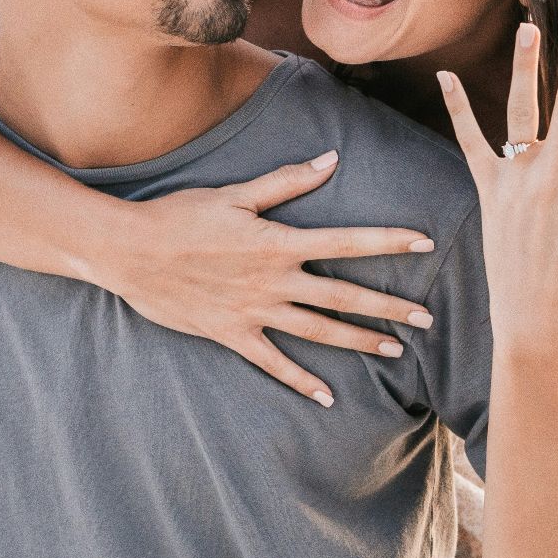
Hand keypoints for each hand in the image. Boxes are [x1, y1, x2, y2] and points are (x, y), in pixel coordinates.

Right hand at [90, 151, 437, 405]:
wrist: (129, 252)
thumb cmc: (178, 215)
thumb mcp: (233, 194)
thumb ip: (285, 182)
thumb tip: (331, 161)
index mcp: (278, 242)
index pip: (346, 241)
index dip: (389, 241)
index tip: (426, 243)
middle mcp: (273, 281)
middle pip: (343, 296)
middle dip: (389, 307)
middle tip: (428, 319)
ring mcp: (253, 312)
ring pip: (318, 330)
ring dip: (359, 340)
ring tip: (394, 349)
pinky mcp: (231, 334)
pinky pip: (273, 364)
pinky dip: (301, 381)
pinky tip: (327, 396)